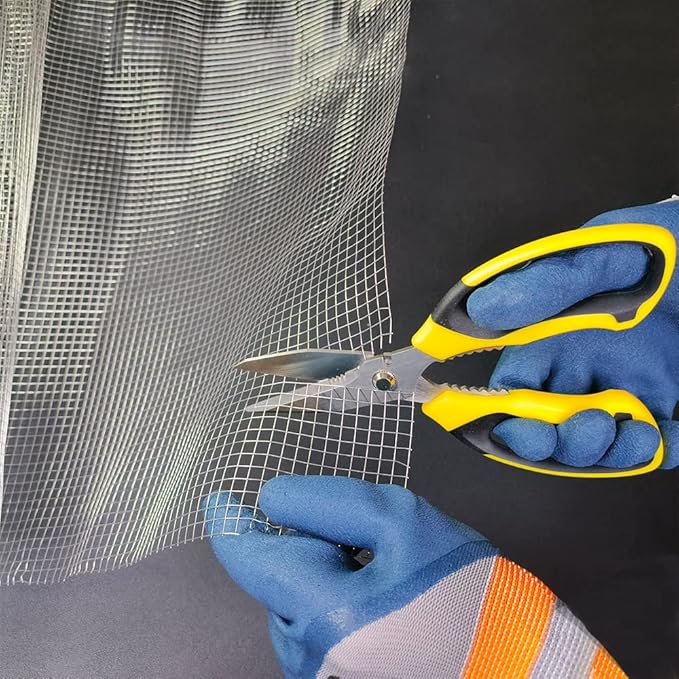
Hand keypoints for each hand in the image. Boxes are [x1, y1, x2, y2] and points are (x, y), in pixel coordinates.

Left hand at [203, 475, 619, 677]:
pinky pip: (319, 635)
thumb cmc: (472, 599)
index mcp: (325, 616)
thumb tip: (273, 500)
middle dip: (308, 549)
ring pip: (300, 608)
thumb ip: (329, 504)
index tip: (221, 503)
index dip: (233, 524)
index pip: (253, 559)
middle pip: (280, 582)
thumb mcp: (403, 523)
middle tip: (367, 545)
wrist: (522, 671)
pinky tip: (385, 608)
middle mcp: (312, 661)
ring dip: (326, 581)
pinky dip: (337, 608)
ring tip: (390, 582)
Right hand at [467, 199, 678, 468]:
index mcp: (561, 332)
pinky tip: (665, 435)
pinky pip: (657, 448)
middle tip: (574, 432)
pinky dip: (655, 454)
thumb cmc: (677, 248)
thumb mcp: (613, 250)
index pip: (514, 381)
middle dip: (550, 442)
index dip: (497, 409)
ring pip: (594, 444)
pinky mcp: (677, 407)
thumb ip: (550, 281)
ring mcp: (633, 389)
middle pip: (546, 422)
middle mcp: (590, 365)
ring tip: (630, 432)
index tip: (503, 425)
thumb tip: (481, 309)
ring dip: (601, 453)